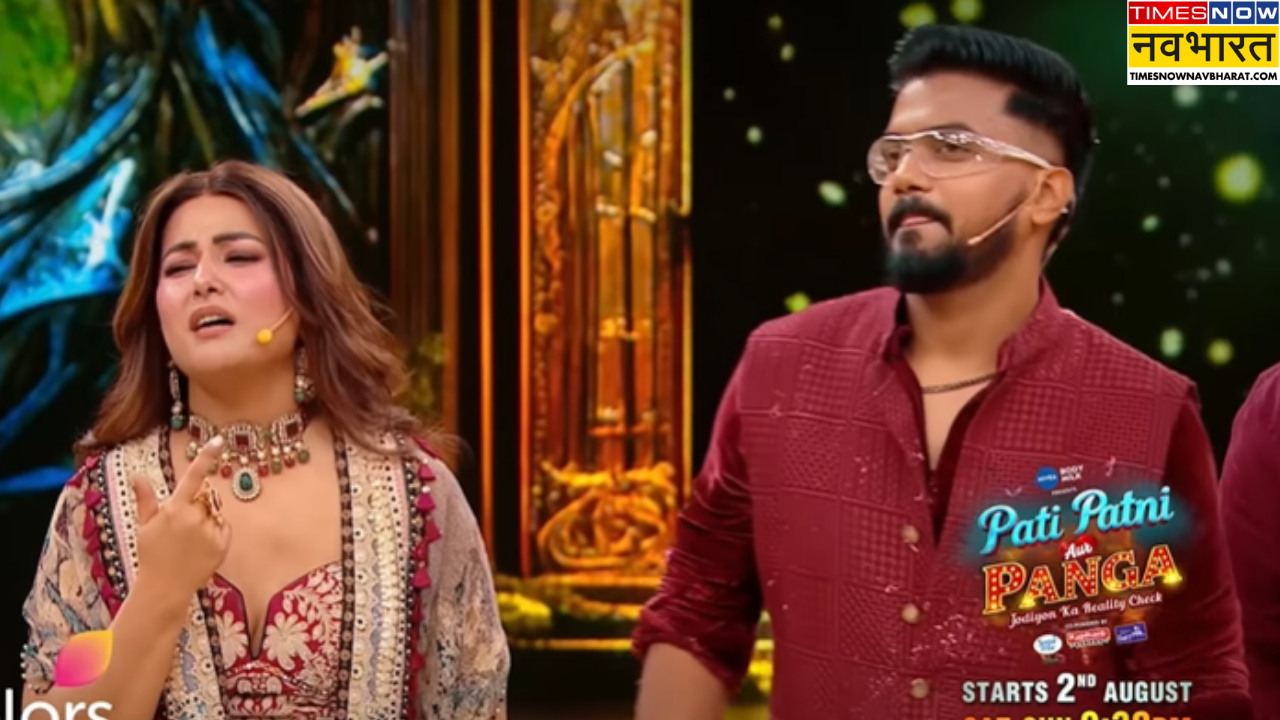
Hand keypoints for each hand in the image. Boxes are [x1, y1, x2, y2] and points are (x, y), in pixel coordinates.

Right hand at [132, 436, 231, 609]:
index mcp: (174, 510)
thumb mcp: (145, 525)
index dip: (206, 458)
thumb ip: (145, 499)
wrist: (164, 588)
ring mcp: (210, 532)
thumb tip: (137, 475)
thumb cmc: (152, 555)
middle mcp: (194, 518)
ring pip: (216, 512)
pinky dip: (217, 532)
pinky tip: (201, 547)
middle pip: (207, 496)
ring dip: (207, 519)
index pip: (192, 477)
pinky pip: (225, 527)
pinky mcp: (222, 545)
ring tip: (190, 540)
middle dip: (199, 503)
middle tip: (183, 525)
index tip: (219, 441)